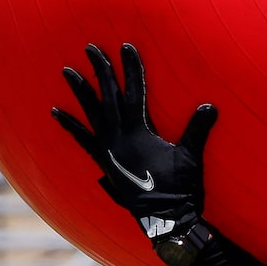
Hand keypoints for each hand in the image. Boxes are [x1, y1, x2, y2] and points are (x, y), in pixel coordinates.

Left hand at [51, 43, 217, 261]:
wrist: (163, 218)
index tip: (126, 46)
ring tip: (67, 71)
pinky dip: (70, 125)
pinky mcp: (103, 162)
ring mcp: (107, 149)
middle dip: (100, 70)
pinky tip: (56, 113)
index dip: (131, 68)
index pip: (134, 91)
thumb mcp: (191, 157)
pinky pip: (82, 140)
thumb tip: (210, 106)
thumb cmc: (180, 189)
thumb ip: (198, 130)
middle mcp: (119, 136)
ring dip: (79, 91)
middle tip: (91, 48)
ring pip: (91, 113)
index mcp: (139, 131)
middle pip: (107, 96)